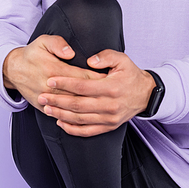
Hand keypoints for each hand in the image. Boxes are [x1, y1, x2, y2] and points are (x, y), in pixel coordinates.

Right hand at [3, 35, 106, 111]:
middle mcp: (50, 87)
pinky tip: (87, 116)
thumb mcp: (43, 41)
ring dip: (88, 107)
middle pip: (80, 93)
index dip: (97, 78)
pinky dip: (74, 116)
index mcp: (54, 69)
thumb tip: (71, 53)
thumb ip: (57, 44)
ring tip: (104, 105)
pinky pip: (61, 114)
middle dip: (97, 94)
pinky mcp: (43, 107)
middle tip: (113, 94)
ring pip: (71, 106)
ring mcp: (46, 99)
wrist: (14, 70)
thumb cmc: (32, 54)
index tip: (111, 78)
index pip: (82, 76)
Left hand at [37, 50, 155, 136]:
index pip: (83, 86)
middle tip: (42, 95)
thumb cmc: (131, 75)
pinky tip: (60, 122)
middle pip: (78, 104)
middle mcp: (110, 105)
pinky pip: (88, 131)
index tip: (50, 80)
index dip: (65, 83)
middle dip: (57, 100)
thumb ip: (105, 56)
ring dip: (61, 114)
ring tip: (47, 108)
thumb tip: (89, 61)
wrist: (146, 94)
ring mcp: (109, 118)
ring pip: (80, 119)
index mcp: (111, 87)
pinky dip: (72, 129)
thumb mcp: (122, 59)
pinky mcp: (109, 126)